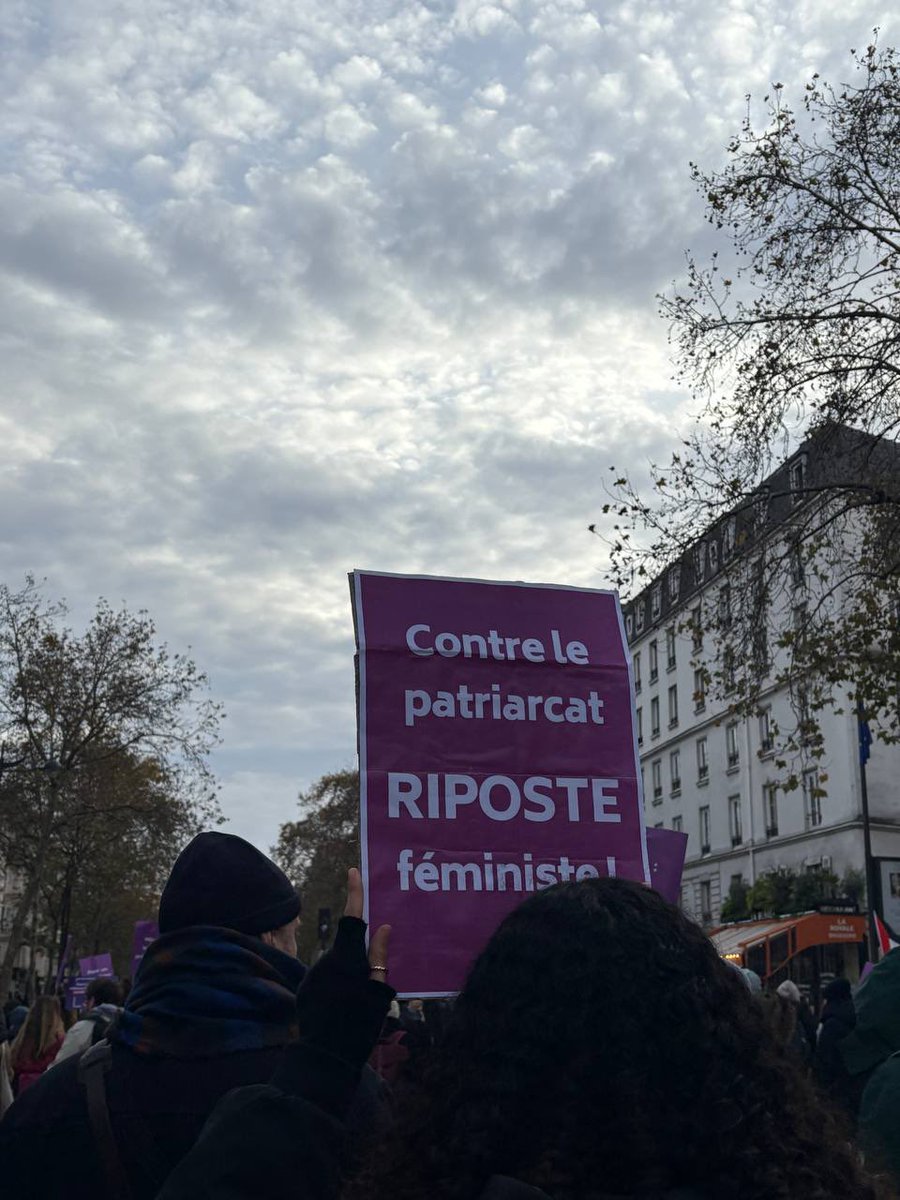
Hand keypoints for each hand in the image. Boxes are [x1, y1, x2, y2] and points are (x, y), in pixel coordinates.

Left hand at [292, 868, 394, 1070]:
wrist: (325, 1056)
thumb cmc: (359, 1025)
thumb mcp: (378, 993)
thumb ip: (379, 958)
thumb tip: (384, 928)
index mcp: (347, 958)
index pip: (352, 918)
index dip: (354, 893)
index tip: (353, 871)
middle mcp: (325, 961)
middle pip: (347, 946)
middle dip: (359, 955)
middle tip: (370, 980)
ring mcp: (313, 975)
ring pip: (336, 964)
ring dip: (347, 974)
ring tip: (356, 1004)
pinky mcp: (305, 989)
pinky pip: (325, 978)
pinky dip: (336, 986)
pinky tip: (342, 1009)